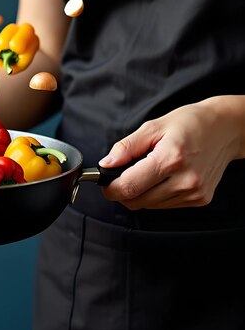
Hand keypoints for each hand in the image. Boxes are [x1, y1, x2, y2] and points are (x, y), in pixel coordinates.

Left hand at [99, 99, 239, 209]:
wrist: (225, 129)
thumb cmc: (189, 123)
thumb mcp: (153, 127)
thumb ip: (126, 147)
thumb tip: (106, 164)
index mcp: (170, 159)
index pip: (129, 187)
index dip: (110, 188)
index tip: (103, 182)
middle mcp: (185, 181)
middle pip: (136, 201)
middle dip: (121, 191)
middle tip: (120, 174)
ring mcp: (194, 194)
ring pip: (149, 206)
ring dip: (139, 193)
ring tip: (145, 171)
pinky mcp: (199, 200)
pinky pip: (164, 205)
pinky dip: (154, 195)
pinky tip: (161, 178)